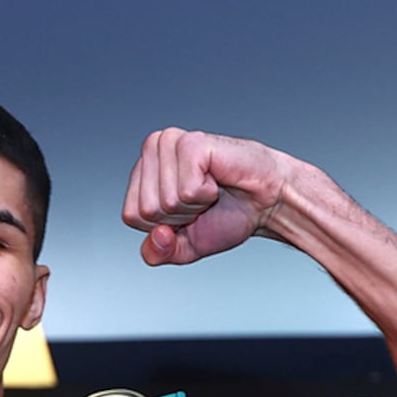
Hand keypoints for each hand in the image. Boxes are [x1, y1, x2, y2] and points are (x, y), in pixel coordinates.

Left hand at [124, 130, 297, 266]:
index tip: (188, 213)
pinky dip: (206, 195)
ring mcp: (170, 142)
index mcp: (143, 172)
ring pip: (165, 201)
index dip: (163, 227)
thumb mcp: (185, 247)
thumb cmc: (228, 215)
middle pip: (146, 210)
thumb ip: (158, 253)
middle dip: (179, 217)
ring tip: (210, 190)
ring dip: (194, 206)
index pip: (131, 216)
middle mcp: (152, 150)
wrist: (265, 203)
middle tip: (202, 201)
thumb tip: (158, 236)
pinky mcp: (190, 143)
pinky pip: (186, 191)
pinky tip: (216, 181)